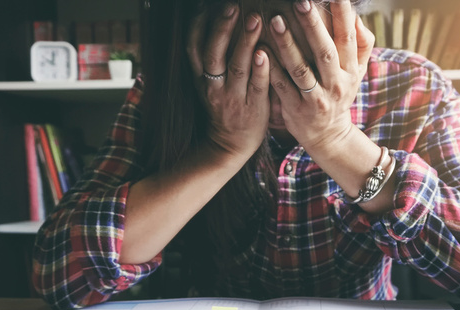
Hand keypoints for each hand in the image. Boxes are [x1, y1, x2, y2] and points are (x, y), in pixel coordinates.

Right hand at [186, 4, 270, 159]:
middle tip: (233, 6)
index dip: (198, 26)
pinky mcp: (254, 108)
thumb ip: (212, 57)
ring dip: (245, 42)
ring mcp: (234, 98)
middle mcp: (215, 87)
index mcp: (201, 79)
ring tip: (255, 19)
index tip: (206, 5)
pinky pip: (257, 87)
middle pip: (213, 54)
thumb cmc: (223, 108)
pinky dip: (260, 69)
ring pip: (237, 67)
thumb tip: (219, 23)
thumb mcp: (208, 84)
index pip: (193, 48)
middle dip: (222, 28)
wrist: (230, 146)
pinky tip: (265, 52)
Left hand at [266, 0, 374, 154]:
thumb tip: (357, 17)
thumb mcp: (356, 72)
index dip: (343, 16)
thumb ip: (361, 44)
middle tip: (301, 1)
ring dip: (287, 45)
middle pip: (325, 52)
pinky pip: (282, 86)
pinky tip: (260, 50)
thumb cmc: (339, 94)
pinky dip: (272, 69)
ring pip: (301, 69)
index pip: (349, 39)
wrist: (329, 136)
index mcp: (351, 71)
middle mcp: (336, 84)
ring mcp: (315, 99)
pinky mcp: (296, 109)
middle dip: (312, 26)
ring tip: (275, 21)